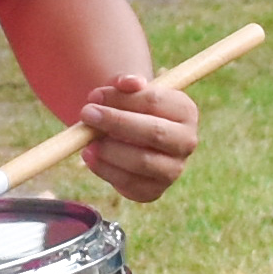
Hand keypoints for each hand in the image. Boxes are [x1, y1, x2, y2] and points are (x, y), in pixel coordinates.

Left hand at [70, 70, 198, 202]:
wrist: (129, 138)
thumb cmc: (128, 109)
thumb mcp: (126, 92)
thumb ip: (125, 83)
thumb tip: (128, 82)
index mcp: (185, 110)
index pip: (154, 102)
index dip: (121, 99)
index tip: (94, 97)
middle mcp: (186, 141)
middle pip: (154, 133)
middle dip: (116, 123)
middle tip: (87, 115)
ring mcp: (173, 169)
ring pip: (142, 161)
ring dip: (110, 151)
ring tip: (86, 142)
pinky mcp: (155, 190)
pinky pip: (129, 183)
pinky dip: (105, 170)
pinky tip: (90, 157)